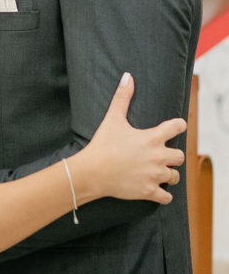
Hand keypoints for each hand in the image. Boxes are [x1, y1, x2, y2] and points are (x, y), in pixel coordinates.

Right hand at [84, 73, 185, 204]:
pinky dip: (164, 194)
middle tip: (162, 155)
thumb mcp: (113, 118)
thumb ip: (122, 97)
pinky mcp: (149, 192)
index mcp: (153, 138)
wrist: (93, 171)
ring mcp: (155, 176)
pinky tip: (157, 189)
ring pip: (175, 177)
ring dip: (169, 174)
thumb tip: (128, 77)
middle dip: (173, 156)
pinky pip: (167, 197)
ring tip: (159, 172)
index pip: (177, 127)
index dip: (178, 126)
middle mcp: (158, 157)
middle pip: (180, 156)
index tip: (176, 127)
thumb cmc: (103, 144)